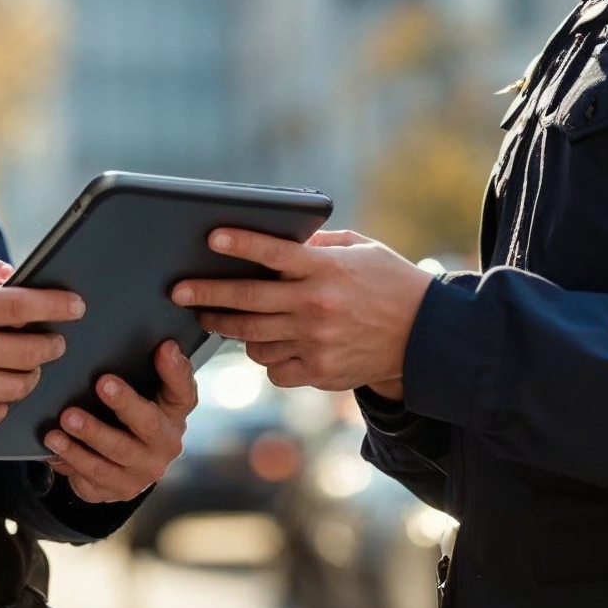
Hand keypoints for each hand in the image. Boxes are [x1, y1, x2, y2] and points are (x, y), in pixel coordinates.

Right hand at [0, 247, 83, 439]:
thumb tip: (7, 272)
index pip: (22, 305)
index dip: (56, 305)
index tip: (75, 306)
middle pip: (32, 350)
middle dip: (51, 343)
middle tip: (52, 339)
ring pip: (19, 385)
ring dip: (29, 373)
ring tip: (22, 363)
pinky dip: (2, 400)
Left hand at [43, 339, 196, 503]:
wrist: (125, 468)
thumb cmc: (131, 419)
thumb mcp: (142, 394)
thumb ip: (141, 369)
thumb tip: (131, 339)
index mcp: (174, 414)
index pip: (183, 391)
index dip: (175, 370)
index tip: (164, 347)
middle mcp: (165, 444)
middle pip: (148, 424)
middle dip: (125, 403)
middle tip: (102, 383)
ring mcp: (142, 471)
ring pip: (115, 454)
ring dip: (90, 434)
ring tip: (66, 418)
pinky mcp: (118, 489)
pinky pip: (92, 475)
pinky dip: (71, 458)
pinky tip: (54, 444)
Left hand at [172, 229, 435, 392]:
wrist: (428, 338)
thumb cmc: (391, 285)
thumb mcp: (362, 251)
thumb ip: (320, 244)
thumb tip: (280, 240)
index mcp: (327, 270)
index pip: (275, 253)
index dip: (241, 243)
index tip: (211, 235)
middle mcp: (317, 306)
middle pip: (248, 300)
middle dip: (207, 295)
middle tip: (179, 291)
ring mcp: (316, 342)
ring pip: (252, 338)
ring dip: (231, 328)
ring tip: (217, 318)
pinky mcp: (319, 371)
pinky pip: (273, 367)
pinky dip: (266, 357)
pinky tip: (265, 345)